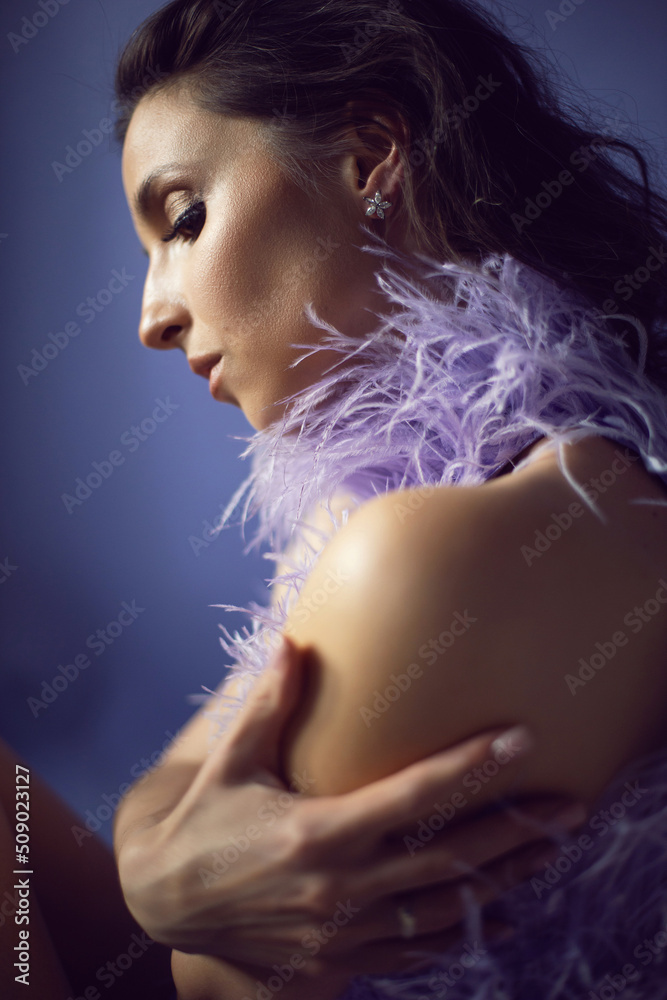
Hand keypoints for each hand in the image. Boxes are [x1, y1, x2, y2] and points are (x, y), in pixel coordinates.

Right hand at [118, 637, 586, 979]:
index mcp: (317, 831)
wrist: (164, 902)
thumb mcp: (231, 760)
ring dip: (505, 880)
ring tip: (553, 851)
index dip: (470, 766)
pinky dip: (465, 931)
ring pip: (444, 908)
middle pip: (449, 858)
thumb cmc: (203, 822)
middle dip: (516, 832)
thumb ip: (268, 703)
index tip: (519, 741)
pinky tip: (504, 914)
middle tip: (570, 806)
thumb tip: (292, 640)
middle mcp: (340, 886)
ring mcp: (343, 930)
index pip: (412, 795)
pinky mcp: (339, 957)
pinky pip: (417, 951)